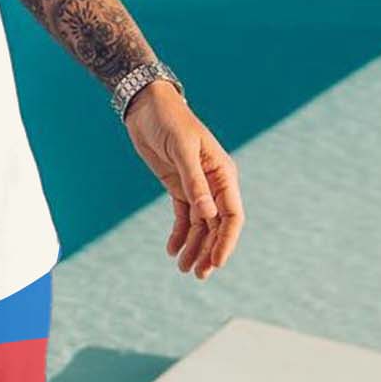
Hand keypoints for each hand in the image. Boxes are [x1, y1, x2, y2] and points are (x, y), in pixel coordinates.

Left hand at [123, 81, 243, 279]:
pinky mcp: (179, 187)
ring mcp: (196, 187)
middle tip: (197, 274)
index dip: (226, 241)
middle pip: (217, 226)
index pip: (232, 215)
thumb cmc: (170, 121)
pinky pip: (183, 216)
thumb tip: (208, 214)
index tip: (216, 262)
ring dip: (194, 247)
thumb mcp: (182, 150)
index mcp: (223, 174)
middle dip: (209, 251)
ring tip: (183, 268)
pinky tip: (171, 249)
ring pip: (200, 225)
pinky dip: (179, 234)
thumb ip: (194, 182)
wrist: (148, 106)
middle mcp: (214, 184)